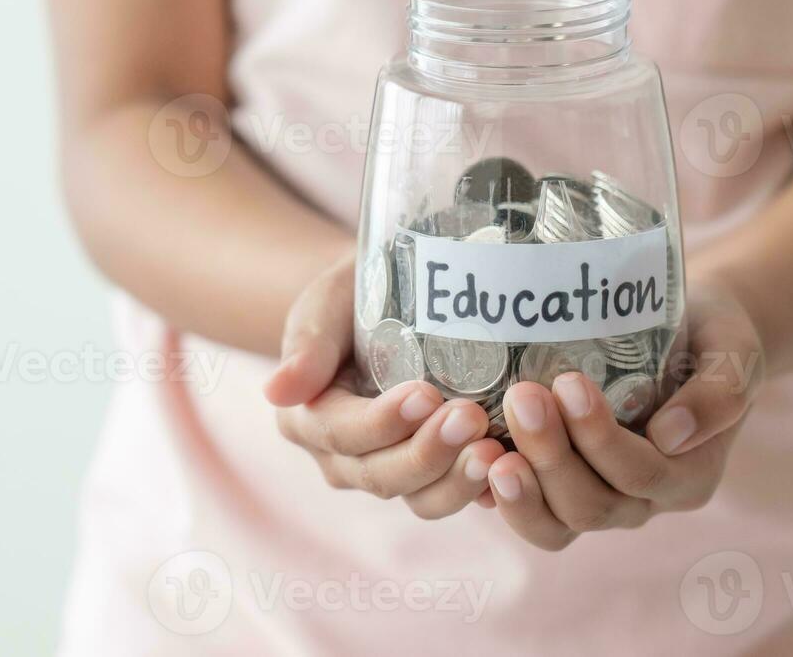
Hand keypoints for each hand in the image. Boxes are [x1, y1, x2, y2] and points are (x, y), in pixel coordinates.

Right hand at [264, 254, 508, 518]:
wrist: (395, 297)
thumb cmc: (356, 296)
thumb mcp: (327, 305)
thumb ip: (308, 344)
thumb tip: (276, 390)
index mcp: (309, 420)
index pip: (343, 433)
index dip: (384, 423)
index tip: (426, 395)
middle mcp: (345, 458)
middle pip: (384, 474)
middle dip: (429, 452)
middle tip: (472, 418)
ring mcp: (393, 471)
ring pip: (422, 497)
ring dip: (459, 479)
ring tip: (496, 452)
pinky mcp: (437, 474)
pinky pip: (457, 495)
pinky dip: (483, 489)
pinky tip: (515, 471)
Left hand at [485, 284, 764, 549]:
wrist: (692, 331)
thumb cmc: (714, 339)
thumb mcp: (734, 354)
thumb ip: (719, 393)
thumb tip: (672, 434)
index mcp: (687, 476)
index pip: (640, 474)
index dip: (600, 438)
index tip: (568, 383)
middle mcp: (642, 500)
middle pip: (590, 506)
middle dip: (551, 457)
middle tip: (521, 396)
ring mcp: (598, 497)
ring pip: (554, 524)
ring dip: (519, 491)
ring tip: (488, 446)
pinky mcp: (558, 486)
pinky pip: (526, 510)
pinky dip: (494, 494)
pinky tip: (468, 458)